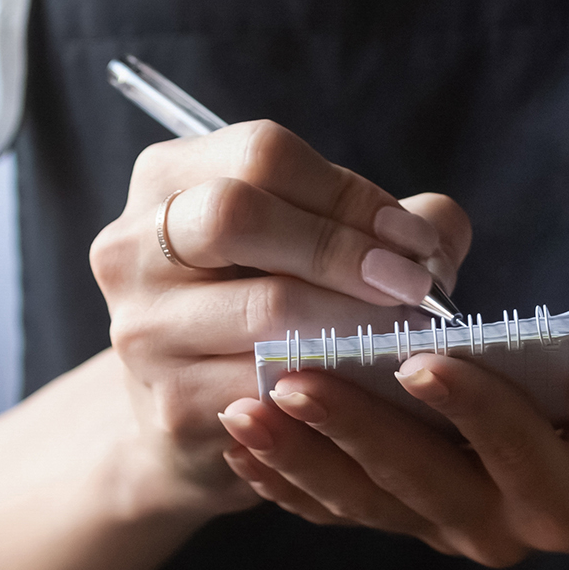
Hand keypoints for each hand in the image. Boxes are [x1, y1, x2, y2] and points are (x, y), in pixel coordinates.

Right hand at [93, 120, 473, 517]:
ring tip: (409, 332)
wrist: (193, 414)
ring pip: (265, 306)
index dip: (350, 194)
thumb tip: (436, 239)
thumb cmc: (270, 302)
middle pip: (237, 213)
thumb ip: (387, 221)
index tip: (413, 240)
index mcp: (168, 178)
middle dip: (344, 247)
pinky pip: (270, 382)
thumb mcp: (314, 241)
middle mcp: (132, 245)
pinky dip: (336, 380)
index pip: (263, 155)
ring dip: (356, 318)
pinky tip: (371, 381)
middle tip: (413, 285)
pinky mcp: (170, 402)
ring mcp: (142, 327)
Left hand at [214, 344, 568, 566]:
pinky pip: (345, 508)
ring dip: (301, 456)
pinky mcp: (420, 519)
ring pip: (366, 499)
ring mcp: (453, 529)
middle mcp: (503, 528)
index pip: (510, 445)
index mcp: (566, 499)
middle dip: (350, 428)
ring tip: (247, 408)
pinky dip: (291, 480)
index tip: (418, 358)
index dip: (468, 405)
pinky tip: (245, 443)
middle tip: (292, 378)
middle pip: (416, 478)